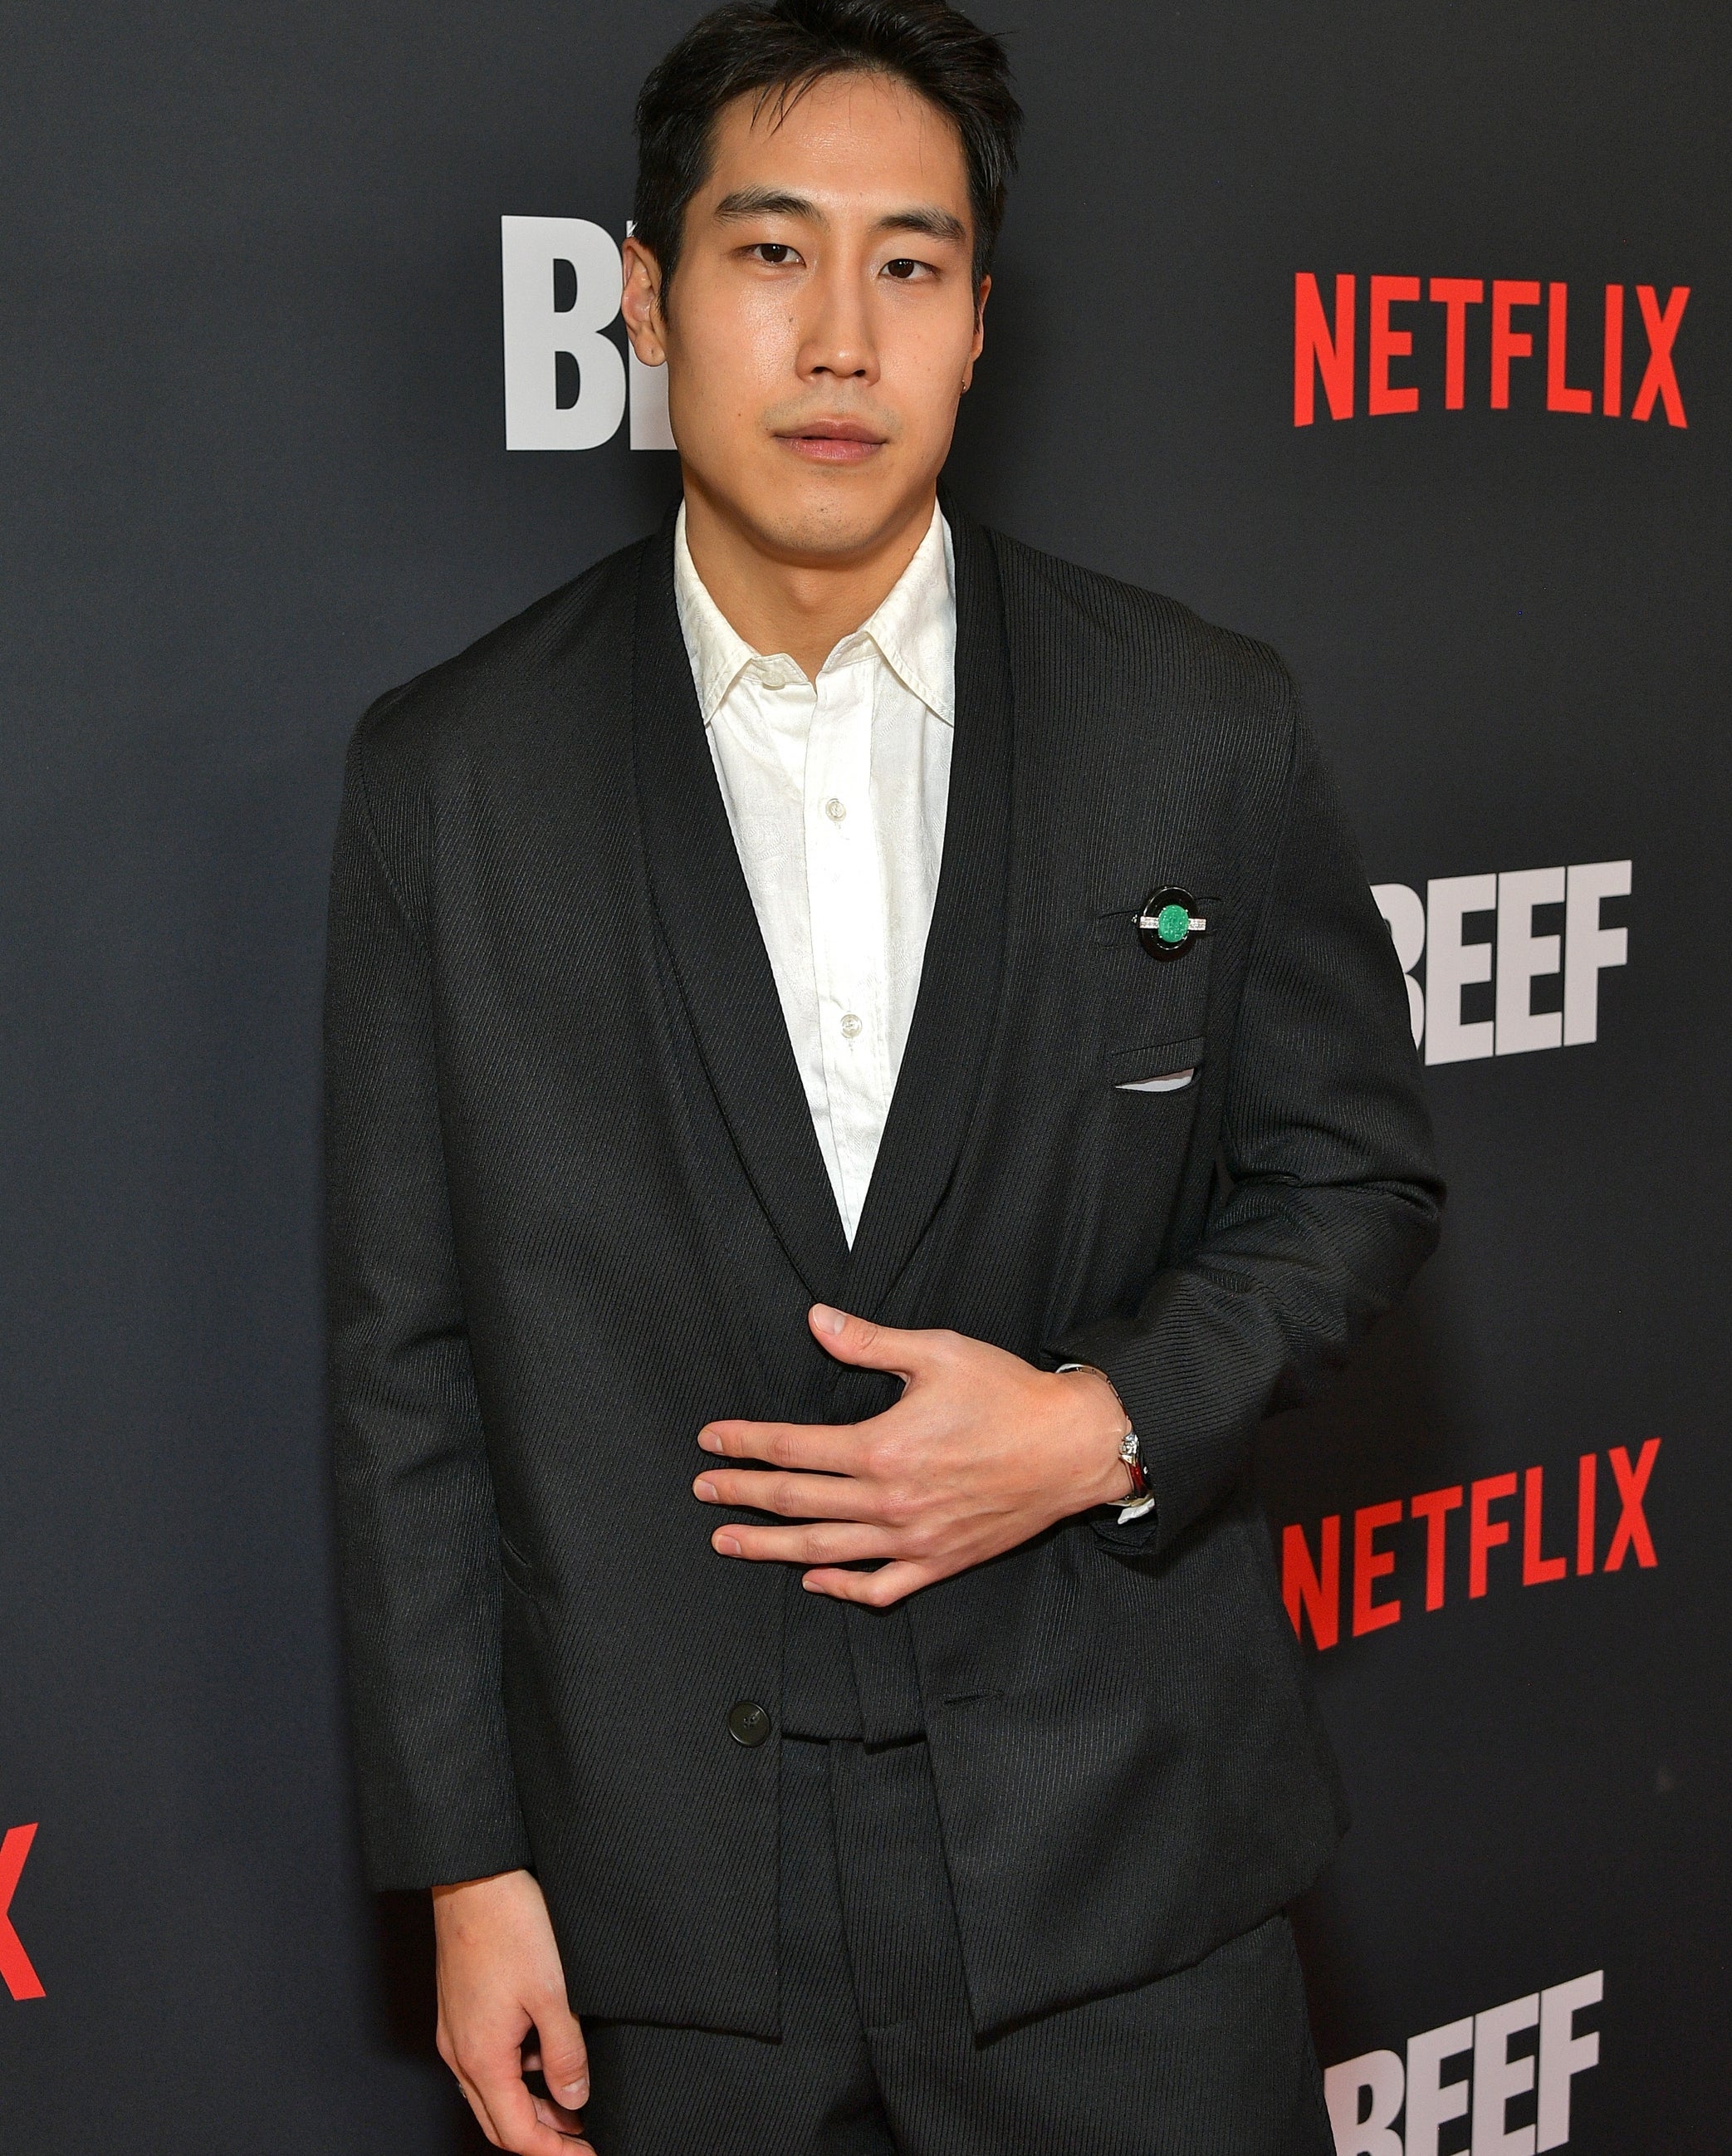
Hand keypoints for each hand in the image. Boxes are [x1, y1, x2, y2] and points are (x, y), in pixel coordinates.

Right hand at [432, 1868, 592, 2152]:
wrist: (473, 1875)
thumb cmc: (510, 1925)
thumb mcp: (554, 1993)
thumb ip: (565, 2053)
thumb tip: (574, 2099)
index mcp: (482, 2057)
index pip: (515, 2133)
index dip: (553, 2153)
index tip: (586, 2155)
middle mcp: (460, 2052)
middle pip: (497, 2120)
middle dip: (540, 2137)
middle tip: (579, 2139)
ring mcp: (456, 2030)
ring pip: (490, 2091)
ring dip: (529, 2105)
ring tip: (571, 2099)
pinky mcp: (459, 2008)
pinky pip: (485, 2060)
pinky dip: (516, 2072)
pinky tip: (546, 2053)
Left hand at [693, 1305, 1133, 1606]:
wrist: (1072, 1446)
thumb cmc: (1009, 1395)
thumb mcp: (937, 1353)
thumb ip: (869, 1342)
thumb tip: (816, 1320)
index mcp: (882, 1448)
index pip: (791, 1448)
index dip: (744, 1444)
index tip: (712, 1440)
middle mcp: (889, 1501)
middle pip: (795, 1501)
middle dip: (741, 1495)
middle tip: (703, 1491)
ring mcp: (913, 1539)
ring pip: (823, 1551)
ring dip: (770, 1548)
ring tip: (729, 1542)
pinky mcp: (939, 1562)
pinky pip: (879, 1587)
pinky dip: (842, 1587)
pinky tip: (814, 1579)